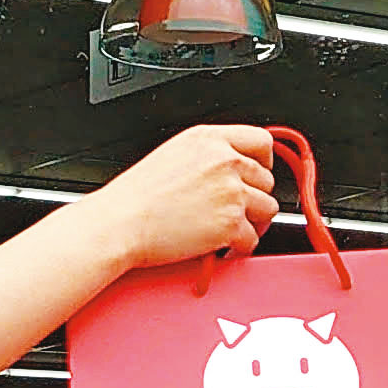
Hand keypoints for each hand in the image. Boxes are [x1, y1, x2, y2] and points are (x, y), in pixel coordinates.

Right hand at [80, 125, 276, 274]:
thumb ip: (209, 156)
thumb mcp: (175, 154)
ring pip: (268, 209)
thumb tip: (234, 169)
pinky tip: (220, 247)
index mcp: (210, 139)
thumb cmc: (136, 196)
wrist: (120, 222)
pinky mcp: (231, 223)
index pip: (260, 141)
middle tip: (237, 213)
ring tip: (229, 231)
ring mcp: (230, 191)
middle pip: (267, 179)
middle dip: (254, 198)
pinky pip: (253, 239)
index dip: (264, 162)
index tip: (257, 175)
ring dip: (252, 224)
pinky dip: (239, 248)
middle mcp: (224, 161)